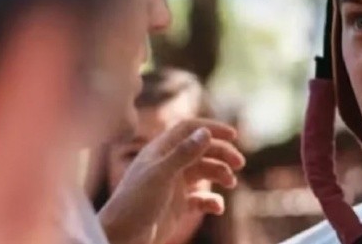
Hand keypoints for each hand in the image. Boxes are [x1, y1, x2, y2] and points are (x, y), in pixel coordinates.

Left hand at [98, 118, 244, 243]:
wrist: (121, 238)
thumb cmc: (135, 203)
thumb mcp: (161, 175)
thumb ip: (184, 153)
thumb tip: (206, 132)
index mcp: (161, 151)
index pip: (190, 129)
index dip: (212, 128)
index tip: (233, 136)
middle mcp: (169, 164)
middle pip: (202, 150)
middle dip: (222, 154)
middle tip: (240, 164)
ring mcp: (173, 185)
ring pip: (204, 172)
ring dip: (220, 174)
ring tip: (230, 183)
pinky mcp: (177, 205)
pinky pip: (201, 198)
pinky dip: (212, 200)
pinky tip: (217, 207)